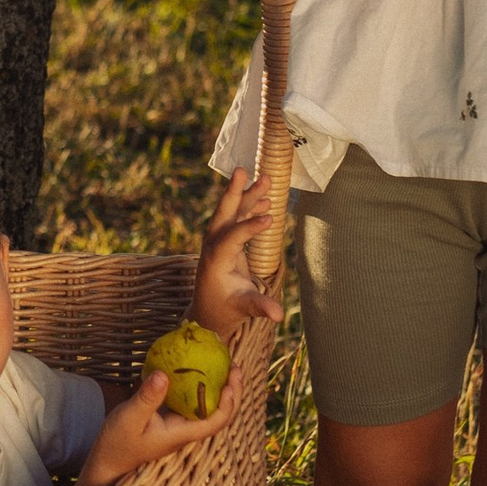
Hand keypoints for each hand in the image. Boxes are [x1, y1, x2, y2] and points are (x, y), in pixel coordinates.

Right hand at [70, 362, 234, 485]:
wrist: (109, 462)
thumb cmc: (118, 443)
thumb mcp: (129, 418)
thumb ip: (147, 398)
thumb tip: (163, 374)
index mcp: (182, 433)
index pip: (216, 421)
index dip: (228, 402)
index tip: (230, 380)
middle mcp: (186, 430)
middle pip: (220, 413)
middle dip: (232, 390)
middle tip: (234, 364)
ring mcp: (179, 425)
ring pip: (208, 406)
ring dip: (219, 386)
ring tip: (222, 363)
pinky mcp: (171, 419)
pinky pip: (191, 401)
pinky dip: (198, 385)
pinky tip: (193, 368)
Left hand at [190, 169, 285, 340]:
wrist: (208, 312)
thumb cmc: (224, 310)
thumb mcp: (242, 309)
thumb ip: (259, 307)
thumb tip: (278, 315)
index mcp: (215, 260)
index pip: (231, 238)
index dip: (249, 227)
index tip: (270, 218)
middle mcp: (213, 246)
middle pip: (223, 214)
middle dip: (234, 192)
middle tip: (242, 170)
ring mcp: (218, 241)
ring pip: (232, 212)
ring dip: (247, 195)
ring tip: (266, 179)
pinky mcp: (225, 241)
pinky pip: (237, 218)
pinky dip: (250, 207)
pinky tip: (266, 199)